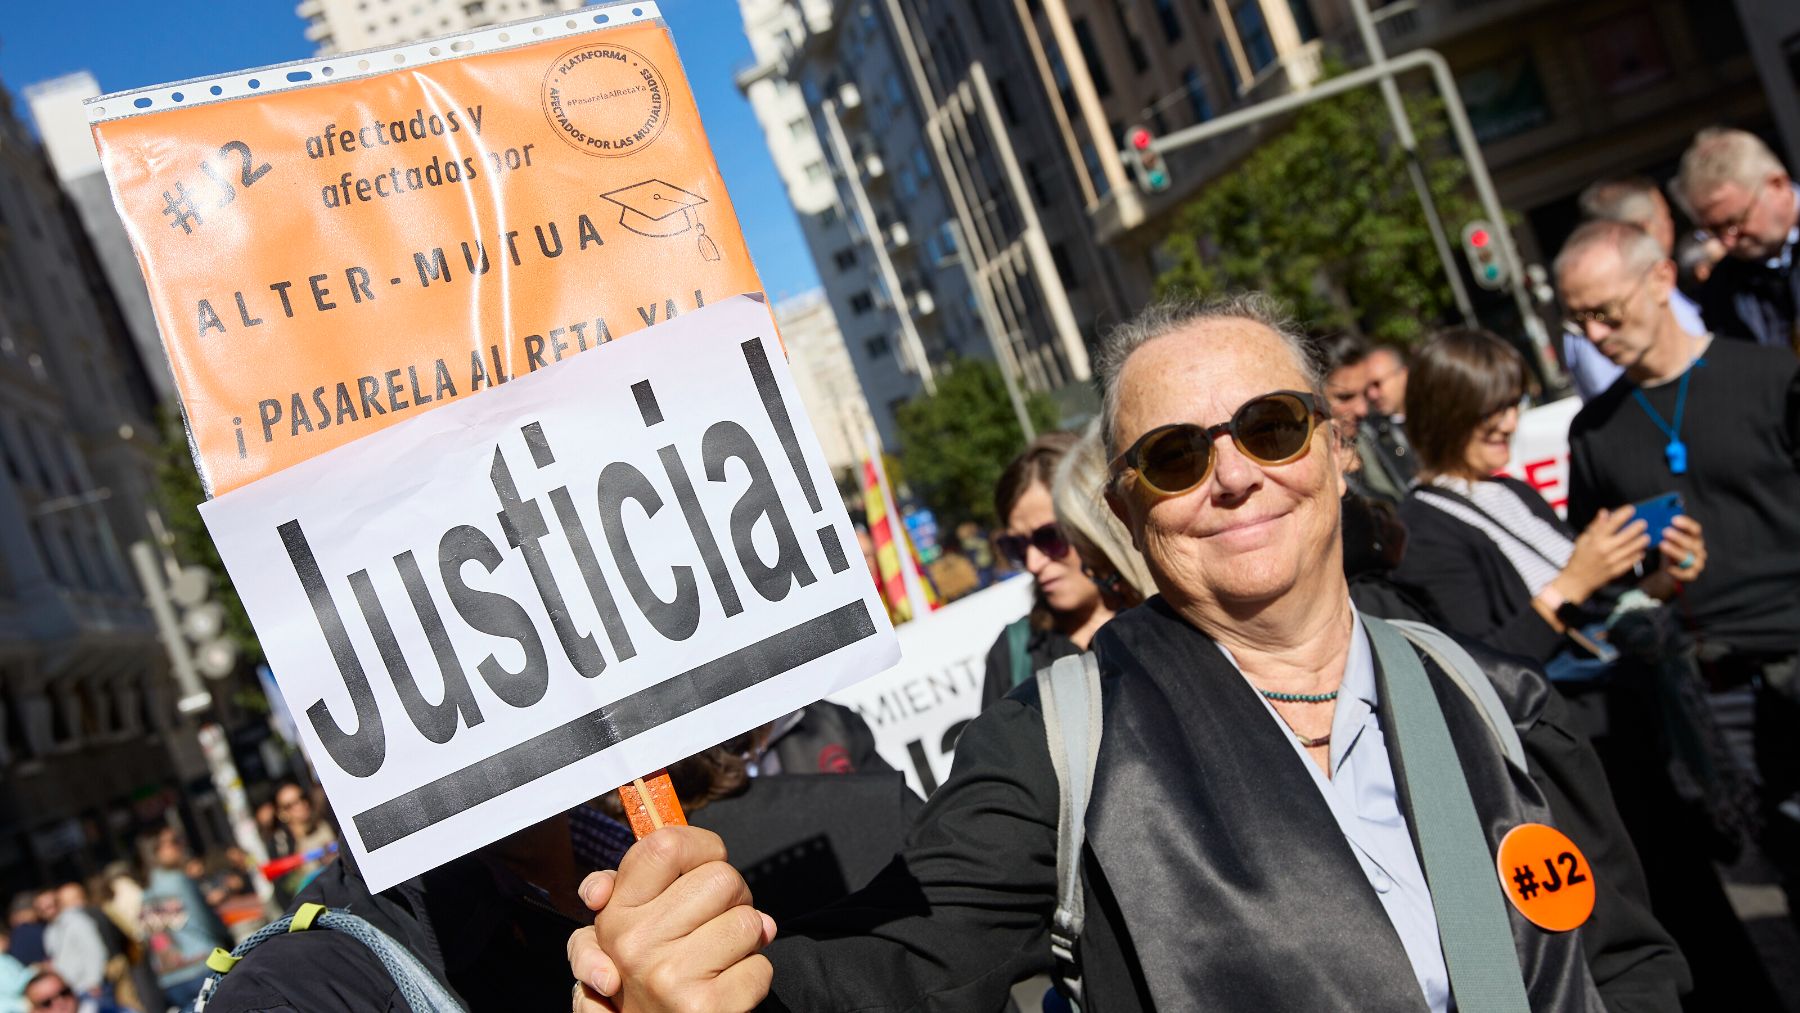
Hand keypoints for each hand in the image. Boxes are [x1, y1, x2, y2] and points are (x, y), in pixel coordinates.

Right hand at [566, 827, 774, 1012]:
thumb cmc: (643, 984)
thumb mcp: (615, 939)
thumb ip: (619, 894)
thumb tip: (616, 883)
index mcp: (615, 915)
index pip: (664, 846)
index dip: (701, 846)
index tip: (708, 860)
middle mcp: (636, 943)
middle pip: (722, 879)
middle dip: (734, 898)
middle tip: (715, 923)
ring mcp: (669, 976)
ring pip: (749, 921)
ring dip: (746, 941)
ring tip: (717, 959)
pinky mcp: (705, 1007)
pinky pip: (760, 967)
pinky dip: (752, 978)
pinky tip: (725, 989)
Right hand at [1550, 507, 1648, 604]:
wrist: (1577, 580)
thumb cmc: (1579, 558)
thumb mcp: (1582, 539)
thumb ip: (1595, 526)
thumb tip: (1604, 513)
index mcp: (1595, 540)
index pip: (1613, 523)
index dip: (1623, 514)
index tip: (1631, 509)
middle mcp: (1605, 549)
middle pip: (1627, 535)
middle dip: (1637, 527)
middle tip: (1643, 523)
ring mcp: (1612, 561)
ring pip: (1633, 548)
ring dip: (1641, 541)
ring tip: (1645, 537)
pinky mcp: (1617, 570)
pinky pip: (1632, 561)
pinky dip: (1638, 555)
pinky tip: (1640, 551)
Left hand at [1655, 514, 1706, 586]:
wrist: (1669, 569)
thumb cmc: (1669, 548)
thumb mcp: (1667, 538)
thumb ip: (1665, 529)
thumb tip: (1654, 518)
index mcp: (1695, 538)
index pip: (1695, 529)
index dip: (1686, 524)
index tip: (1673, 519)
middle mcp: (1699, 549)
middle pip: (1691, 543)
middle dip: (1678, 537)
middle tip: (1665, 531)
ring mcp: (1697, 562)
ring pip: (1688, 557)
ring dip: (1675, 551)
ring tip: (1662, 545)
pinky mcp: (1692, 574)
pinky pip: (1687, 574)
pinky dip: (1678, 571)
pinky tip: (1668, 568)